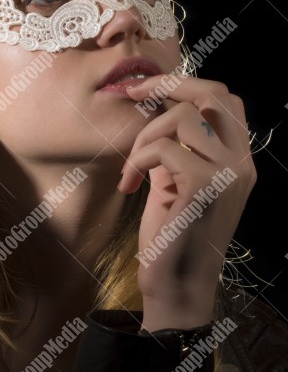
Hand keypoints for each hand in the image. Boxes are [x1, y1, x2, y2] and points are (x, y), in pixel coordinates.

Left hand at [118, 76, 255, 330]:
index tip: (149, 92)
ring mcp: (227, 175)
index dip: (187, 85)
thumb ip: (176, 151)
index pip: (226, 100)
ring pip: (183, 118)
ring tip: (132, 168)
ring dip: (144, 138)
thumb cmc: (172, 238)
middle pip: (214, 93)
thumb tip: (155, 114)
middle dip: (169, 84)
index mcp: (239, 162)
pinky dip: (137, 161)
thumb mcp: (176, 186)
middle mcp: (242, 164)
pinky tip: (129, 184)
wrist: (176, 287)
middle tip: (134, 94)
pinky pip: (164, 149)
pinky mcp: (203, 188)